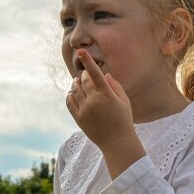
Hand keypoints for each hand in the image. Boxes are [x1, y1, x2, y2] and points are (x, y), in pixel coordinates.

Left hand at [66, 49, 144, 177]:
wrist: (117, 142)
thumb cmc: (124, 120)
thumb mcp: (124, 101)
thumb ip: (115, 86)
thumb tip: (106, 74)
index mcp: (107, 95)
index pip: (96, 74)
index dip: (88, 61)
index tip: (81, 51)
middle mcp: (94, 101)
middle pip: (83, 81)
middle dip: (83, 74)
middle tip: (85, 73)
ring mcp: (85, 110)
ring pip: (75, 90)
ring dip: (75, 83)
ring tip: (78, 81)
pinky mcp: (78, 118)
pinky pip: (69, 102)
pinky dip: (70, 95)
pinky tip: (73, 93)